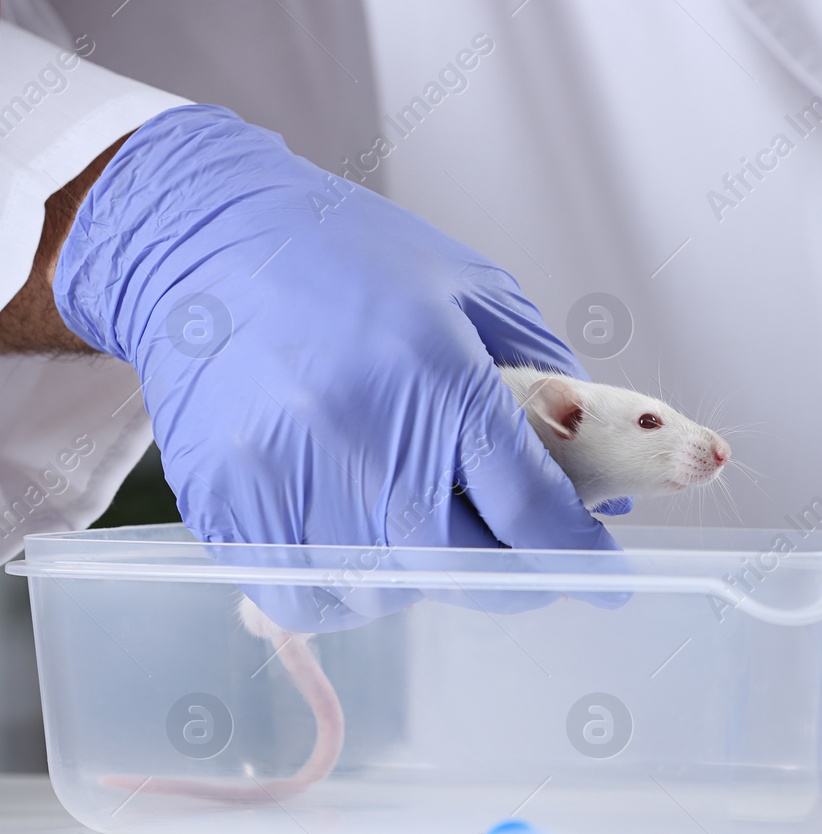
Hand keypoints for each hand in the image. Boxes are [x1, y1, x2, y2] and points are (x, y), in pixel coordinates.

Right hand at [52, 106, 627, 630]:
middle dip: (515, 578)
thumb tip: (601, 484)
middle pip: (464, 565)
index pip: (528, 505)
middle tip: (529, 562)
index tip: (608, 577)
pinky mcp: (226, 503)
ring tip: (429, 526)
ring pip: (388, 591)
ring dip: (428, 579)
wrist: (200, 237)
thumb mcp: (472, 292)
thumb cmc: (348, 256)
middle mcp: (357, 428)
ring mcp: (283, 473)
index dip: (578, 553)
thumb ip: (548, 385)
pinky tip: (363, 542)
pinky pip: (306, 595)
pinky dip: (350, 591)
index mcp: (433, 370)